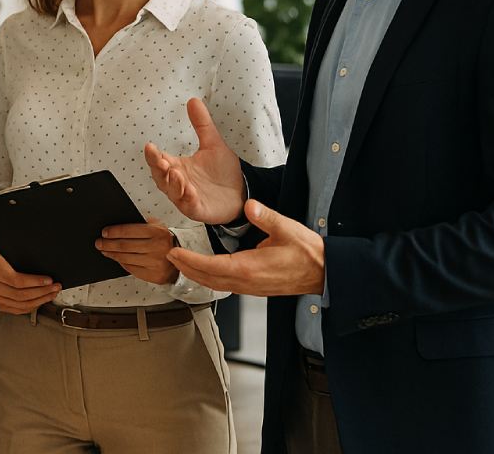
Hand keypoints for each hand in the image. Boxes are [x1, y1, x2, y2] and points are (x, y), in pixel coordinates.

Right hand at [0, 251, 60, 313]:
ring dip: (40, 301)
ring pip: (21, 305)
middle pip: (21, 295)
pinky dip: (32, 307)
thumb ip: (24, 256)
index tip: (49, 280)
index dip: (36, 282)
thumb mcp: (11, 251)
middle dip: (42, 292)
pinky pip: (18, 310)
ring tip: (51, 294)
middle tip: (55, 287)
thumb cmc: (3, 257)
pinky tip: (41, 301)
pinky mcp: (1, 303)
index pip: (18, 280)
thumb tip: (44, 261)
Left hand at [96, 220, 176, 284]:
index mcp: (157, 232)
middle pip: (124, 246)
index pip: (129, 231)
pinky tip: (117, 259)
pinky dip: (121, 263)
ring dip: (112, 254)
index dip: (114, 232)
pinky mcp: (153, 275)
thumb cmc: (165, 241)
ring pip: (126, 258)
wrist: (181, 259)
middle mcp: (156, 247)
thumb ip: (141, 223)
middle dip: (108, 244)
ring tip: (105, 250)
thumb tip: (119, 223)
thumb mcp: (157, 227)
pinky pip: (131, 269)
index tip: (104, 232)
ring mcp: (154, 263)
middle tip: (99, 242)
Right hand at [145, 98, 244, 224]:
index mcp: (178, 167)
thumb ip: (202, 124)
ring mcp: (187, 197)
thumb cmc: (223, 173)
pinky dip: (187, 198)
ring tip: (174, 172)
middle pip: (160, 176)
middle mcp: (179, 182)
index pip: (159, 160)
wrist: (242, 193)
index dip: (153, 155)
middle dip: (158, 168)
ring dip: (172, 183)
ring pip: (172, 192)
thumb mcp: (213, 144)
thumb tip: (193, 101)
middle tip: (160, 158)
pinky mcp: (198, 209)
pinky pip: (189, 205)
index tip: (150, 146)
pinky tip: (189, 190)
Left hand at [166, 200, 324, 295]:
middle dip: (186, 267)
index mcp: (250, 268)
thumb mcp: (287, 229)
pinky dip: (210, 277)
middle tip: (168, 256)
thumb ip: (266, 217)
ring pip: (215, 283)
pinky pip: (225, 284)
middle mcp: (246, 282)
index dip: (190, 260)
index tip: (175, 252)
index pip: (211, 266)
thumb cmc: (307, 253)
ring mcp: (249, 287)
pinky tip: (205, 270)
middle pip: (207, 278)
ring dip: (195, 274)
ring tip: (180, 262)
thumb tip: (250, 206)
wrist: (324, 272)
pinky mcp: (254, 288)